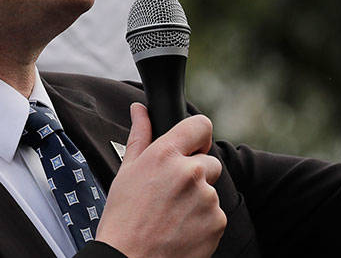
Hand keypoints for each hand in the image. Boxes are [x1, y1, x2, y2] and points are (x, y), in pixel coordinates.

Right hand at [95, 104, 225, 257]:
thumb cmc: (123, 219)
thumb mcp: (127, 172)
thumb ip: (140, 136)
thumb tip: (140, 110)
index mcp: (166, 154)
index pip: (201, 125)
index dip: (197, 136)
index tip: (191, 148)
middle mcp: (190, 172)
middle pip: (209, 162)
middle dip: (195, 174)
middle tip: (171, 194)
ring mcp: (206, 198)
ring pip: (211, 191)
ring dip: (198, 200)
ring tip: (172, 216)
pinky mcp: (217, 223)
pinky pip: (216, 215)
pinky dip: (203, 222)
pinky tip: (181, 230)